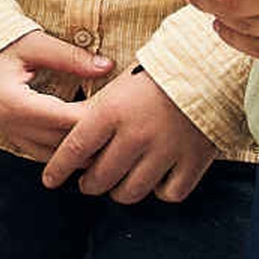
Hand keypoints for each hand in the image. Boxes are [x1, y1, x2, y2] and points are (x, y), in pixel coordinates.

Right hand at [0, 31, 112, 159]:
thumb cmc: (1, 45)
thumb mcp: (36, 44)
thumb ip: (71, 57)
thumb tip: (107, 66)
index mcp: (16, 104)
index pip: (66, 120)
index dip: (95, 118)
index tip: (121, 108)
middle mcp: (13, 127)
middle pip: (63, 144)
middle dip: (95, 138)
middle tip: (126, 126)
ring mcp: (12, 136)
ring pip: (56, 157)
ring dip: (82, 151)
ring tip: (113, 141)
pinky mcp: (16, 139)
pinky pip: (46, 154)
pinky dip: (68, 152)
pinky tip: (89, 144)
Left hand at [43, 66, 221, 202]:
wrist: (208, 65)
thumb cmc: (159, 71)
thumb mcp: (119, 84)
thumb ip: (99, 113)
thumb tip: (75, 139)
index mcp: (112, 111)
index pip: (74, 150)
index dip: (58, 169)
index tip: (49, 180)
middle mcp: (135, 135)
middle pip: (100, 178)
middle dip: (88, 184)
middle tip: (88, 182)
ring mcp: (165, 150)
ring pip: (130, 192)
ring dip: (120, 191)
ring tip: (119, 183)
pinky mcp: (193, 160)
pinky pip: (168, 193)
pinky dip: (160, 190)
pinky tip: (156, 179)